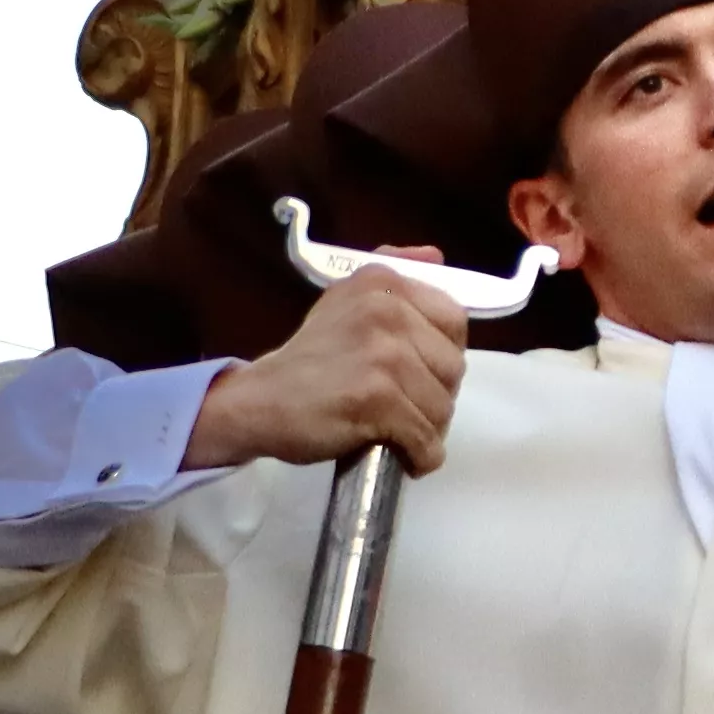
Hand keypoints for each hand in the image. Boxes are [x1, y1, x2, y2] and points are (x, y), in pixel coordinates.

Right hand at [197, 268, 465, 473]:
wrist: (258, 402)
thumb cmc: (307, 360)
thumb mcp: (345, 300)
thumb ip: (391, 274)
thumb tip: (435, 255)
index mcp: (383, 283)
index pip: (454, 321)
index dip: (440, 354)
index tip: (418, 371)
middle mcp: (388, 310)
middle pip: (453, 367)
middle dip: (434, 395)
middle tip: (402, 406)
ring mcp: (384, 354)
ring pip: (441, 407)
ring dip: (425, 430)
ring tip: (395, 430)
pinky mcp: (378, 398)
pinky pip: (425, 439)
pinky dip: (420, 457)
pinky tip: (404, 457)